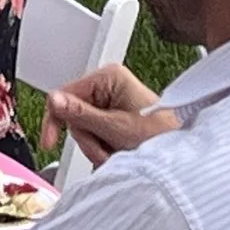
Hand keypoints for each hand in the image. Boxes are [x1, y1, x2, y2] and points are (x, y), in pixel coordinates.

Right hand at [40, 63, 175, 166]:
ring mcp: (111, 100)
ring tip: (115, 152)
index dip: (56, 119)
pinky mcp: (113, 116)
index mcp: (108, 77)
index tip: (50, 141)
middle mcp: (108, 85)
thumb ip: (82, 114)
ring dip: (96, 145)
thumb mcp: (114, 127)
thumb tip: (54, 99)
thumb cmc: (158, 134)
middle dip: (87, 137)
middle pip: (74, 114)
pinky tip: (116, 151)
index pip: (65, 94)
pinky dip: (102, 147)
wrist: (178, 151)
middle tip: (104, 148)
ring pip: (83, 127)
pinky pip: (94, 133)